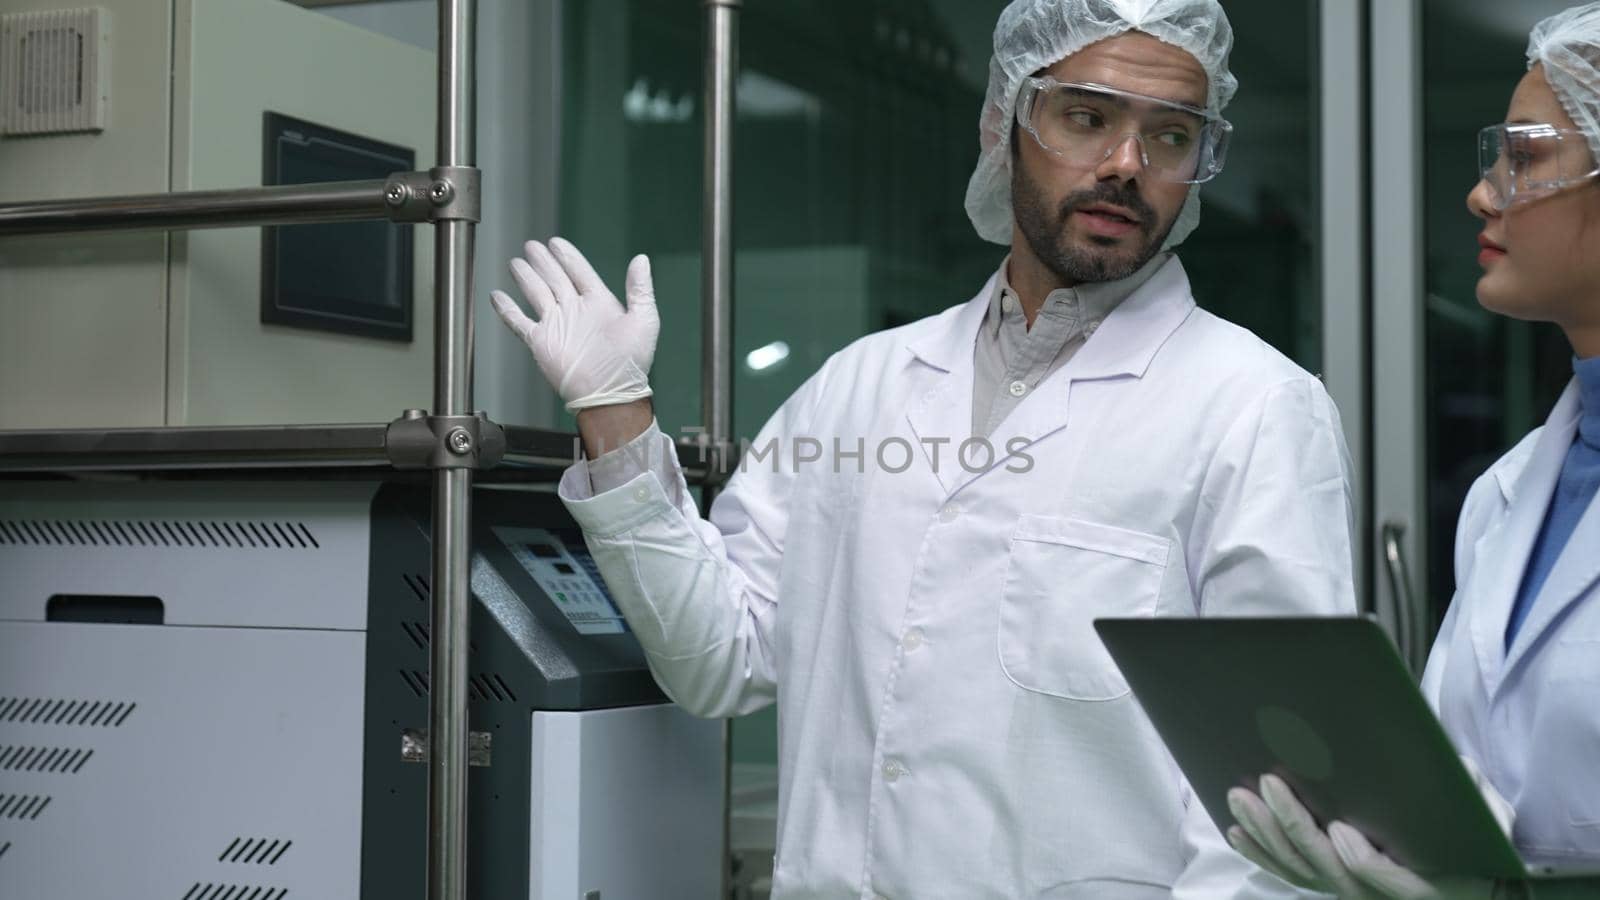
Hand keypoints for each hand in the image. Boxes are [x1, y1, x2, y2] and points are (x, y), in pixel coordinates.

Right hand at [490, 237, 658, 412]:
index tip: (556, 242)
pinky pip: (519, 321)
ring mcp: (557, 326)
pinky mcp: (541, 342)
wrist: (609, 393)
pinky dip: (507, 309)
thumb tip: (641, 259)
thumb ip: (640, 288)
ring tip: (516, 262)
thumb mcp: (644, 320)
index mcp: (600, 304)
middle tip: (532, 246)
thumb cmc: (631, 363)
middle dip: (543, 262)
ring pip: (537, 293)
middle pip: (555, 278)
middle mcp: (576, 312)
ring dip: (526, 277)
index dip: (568, 257)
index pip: (580, 273)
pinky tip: (497, 296)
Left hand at [1226, 774, 1494, 899]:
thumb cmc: (1476, 832)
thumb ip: (1474, 794)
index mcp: (1428, 884)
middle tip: (1269, 784)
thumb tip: (1450, 768)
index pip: (1387, 880)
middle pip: (1329, 869)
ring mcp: (1353, 891)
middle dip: (1294, 826)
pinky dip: (1262, 853)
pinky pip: (1291, 874)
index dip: (1361, 860)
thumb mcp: (1489, 813)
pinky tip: (1239, 831)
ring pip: (1302, 871)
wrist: (1471, 872)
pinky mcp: (1332, 883)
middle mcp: (1382, 894)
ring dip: (1268, 834)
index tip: (1340, 829)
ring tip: (1241, 797)